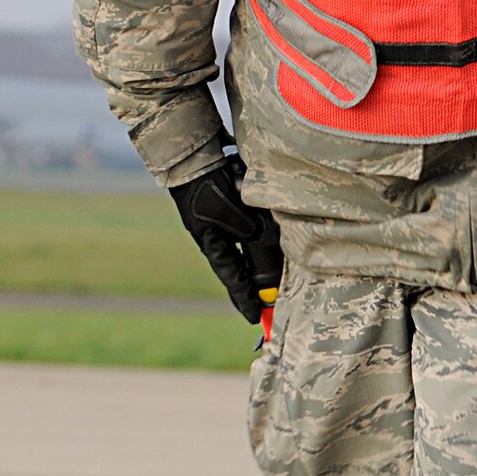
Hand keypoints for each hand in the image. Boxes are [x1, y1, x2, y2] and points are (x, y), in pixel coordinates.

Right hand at [170, 156, 282, 322]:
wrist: (192, 157)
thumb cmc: (207, 188)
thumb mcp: (231, 215)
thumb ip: (253, 234)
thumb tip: (274, 248)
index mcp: (211, 244)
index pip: (233, 279)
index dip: (245, 299)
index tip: (256, 318)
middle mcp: (217, 235)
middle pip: (243, 264)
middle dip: (260, 279)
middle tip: (275, 297)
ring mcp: (223, 218)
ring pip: (250, 242)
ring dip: (265, 252)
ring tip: (283, 268)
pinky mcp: (232, 201)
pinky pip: (252, 221)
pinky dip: (264, 226)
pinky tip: (279, 226)